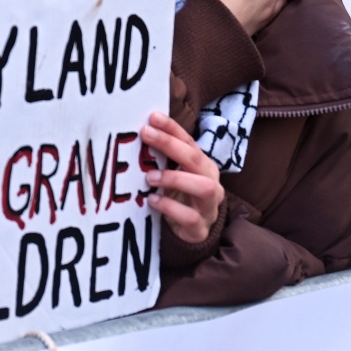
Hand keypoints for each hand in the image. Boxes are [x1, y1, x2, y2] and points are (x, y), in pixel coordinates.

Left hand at [140, 111, 223, 244]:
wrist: (193, 233)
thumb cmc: (180, 198)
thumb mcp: (174, 176)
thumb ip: (162, 160)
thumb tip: (139, 136)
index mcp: (203, 166)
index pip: (189, 142)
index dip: (172, 128)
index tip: (152, 117)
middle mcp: (211, 182)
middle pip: (196, 159)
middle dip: (170, 145)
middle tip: (146, 135)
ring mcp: (208, 206)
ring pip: (203, 187)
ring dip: (174, 178)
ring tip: (150, 177)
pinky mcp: (200, 228)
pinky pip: (190, 217)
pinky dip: (170, 207)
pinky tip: (152, 201)